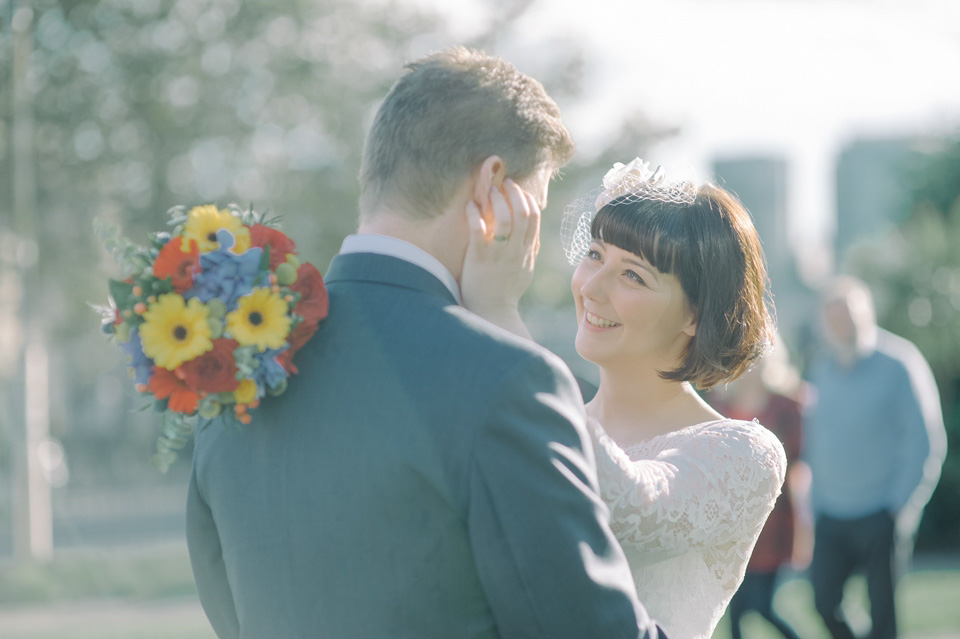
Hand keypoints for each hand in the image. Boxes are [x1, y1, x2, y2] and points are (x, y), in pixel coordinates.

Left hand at [460, 179, 538, 339]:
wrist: (492, 312)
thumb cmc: (506, 292)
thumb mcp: (525, 271)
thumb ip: (529, 251)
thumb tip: (532, 234)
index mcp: (527, 252)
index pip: (534, 219)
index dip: (527, 200)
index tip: (519, 190)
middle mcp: (516, 251)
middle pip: (523, 214)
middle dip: (515, 194)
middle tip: (505, 183)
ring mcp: (499, 255)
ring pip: (505, 219)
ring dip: (497, 200)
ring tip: (488, 190)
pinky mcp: (480, 259)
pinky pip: (479, 230)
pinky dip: (475, 214)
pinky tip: (470, 205)